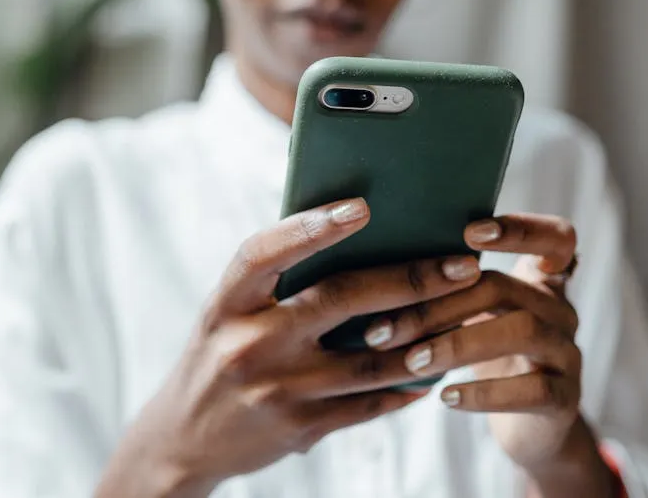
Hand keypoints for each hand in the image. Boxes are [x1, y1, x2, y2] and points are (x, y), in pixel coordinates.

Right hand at [96, 198, 482, 497]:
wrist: (182, 440)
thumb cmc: (216, 358)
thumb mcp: (228, 315)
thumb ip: (275, 284)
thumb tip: (353, 242)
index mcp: (226, 305)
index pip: (265, 254)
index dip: (311, 227)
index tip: (363, 207)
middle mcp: (248, 345)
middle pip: (339, 301)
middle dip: (410, 280)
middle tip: (462, 265)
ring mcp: (275, 391)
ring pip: (369, 360)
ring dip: (425, 337)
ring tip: (465, 314)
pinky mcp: (299, 429)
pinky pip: (367, 405)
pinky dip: (404, 387)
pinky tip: (432, 371)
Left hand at [363, 214, 615, 496]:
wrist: (527, 426)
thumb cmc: (487, 357)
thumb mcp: (475, 315)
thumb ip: (450, 287)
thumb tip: (376, 267)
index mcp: (540, 281)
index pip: (555, 236)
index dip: (520, 229)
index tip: (470, 232)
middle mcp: (560, 310)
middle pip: (504, 287)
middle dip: (438, 305)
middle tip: (384, 328)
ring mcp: (568, 353)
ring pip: (522, 331)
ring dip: (457, 344)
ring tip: (412, 361)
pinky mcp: (566, 399)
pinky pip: (533, 390)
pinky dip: (485, 393)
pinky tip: (446, 396)